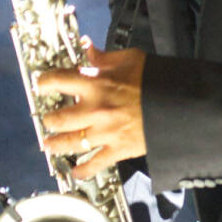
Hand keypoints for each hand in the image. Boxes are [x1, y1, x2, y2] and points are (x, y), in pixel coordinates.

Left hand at [37, 39, 146, 179]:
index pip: (58, 81)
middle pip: (58, 118)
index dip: (44, 82)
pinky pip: (95, 163)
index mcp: (96, 85)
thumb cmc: (156, 79)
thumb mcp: (130, 59)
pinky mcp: (118, 149)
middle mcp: (95, 110)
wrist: (180, 104)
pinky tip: (76, 171)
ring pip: (70, 143)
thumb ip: (104, 57)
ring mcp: (105, 132)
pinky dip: (84, 170)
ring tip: (49, 145)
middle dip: (49, 120)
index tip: (41, 84)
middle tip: (47, 120)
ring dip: (56, 145)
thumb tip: (88, 50)